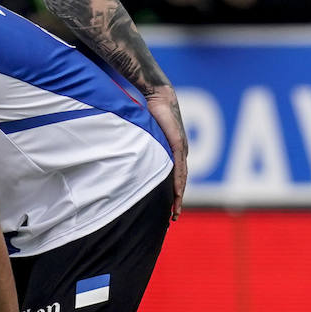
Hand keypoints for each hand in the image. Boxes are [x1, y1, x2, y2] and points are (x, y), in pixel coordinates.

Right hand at [146, 83, 187, 218]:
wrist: (159, 95)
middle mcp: (180, 152)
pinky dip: (178, 182)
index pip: (175, 176)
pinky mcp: (177, 143)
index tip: (171, 207)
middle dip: (177, 200)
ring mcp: (180, 148)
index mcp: (173, 151)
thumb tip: (129, 153)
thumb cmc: (151, 111)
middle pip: (180, 181)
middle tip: (174, 216)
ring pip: (181, 178)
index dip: (173, 192)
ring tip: (175, 211)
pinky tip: (177, 193)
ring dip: (178, 196)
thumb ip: (142, 145)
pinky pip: (178, 167)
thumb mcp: (146, 133)